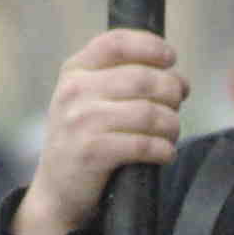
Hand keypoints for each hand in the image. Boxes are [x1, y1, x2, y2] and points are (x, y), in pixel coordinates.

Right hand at [12, 31, 187, 234]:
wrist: (56, 191)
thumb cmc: (83, 140)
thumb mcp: (85, 99)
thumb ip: (117, 78)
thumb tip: (175, 76)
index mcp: (74, 71)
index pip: (116, 43)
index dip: (150, 46)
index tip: (170, 58)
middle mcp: (74, 91)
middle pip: (143, 78)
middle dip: (171, 90)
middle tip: (178, 103)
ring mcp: (81, 122)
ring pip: (149, 112)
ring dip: (171, 124)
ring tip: (171, 133)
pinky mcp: (92, 152)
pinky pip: (144, 144)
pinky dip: (163, 150)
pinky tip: (164, 153)